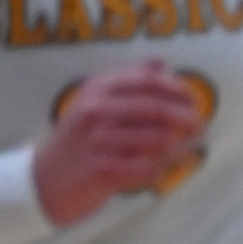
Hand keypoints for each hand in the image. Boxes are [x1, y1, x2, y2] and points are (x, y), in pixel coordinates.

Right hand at [31, 60, 208, 224]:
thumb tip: (161, 62)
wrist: (42, 181)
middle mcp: (96, 111)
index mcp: (97, 90)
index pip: (148, 81)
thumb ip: (129, 83)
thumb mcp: (95, 104)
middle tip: (200, 130)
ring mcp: (99, 141)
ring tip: (182, 153)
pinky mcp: (103, 171)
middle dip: (188, 120)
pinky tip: (158, 172)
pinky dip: (161, 171)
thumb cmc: (80, 142)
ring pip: (160, 141)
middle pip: (159, 110)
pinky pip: (149, 168)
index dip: (178, 90)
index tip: (193, 102)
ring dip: (179, 149)